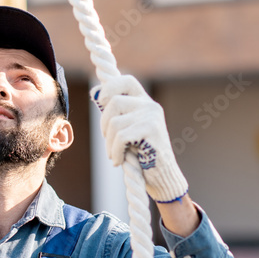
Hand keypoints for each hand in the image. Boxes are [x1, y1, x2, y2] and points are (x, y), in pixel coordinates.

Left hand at [93, 75, 188, 203]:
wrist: (163, 176)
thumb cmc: (141, 153)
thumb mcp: (128, 127)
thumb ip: (116, 112)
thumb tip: (95, 93)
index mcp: (145, 102)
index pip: (126, 81)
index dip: (109, 87)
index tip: (99, 100)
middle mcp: (150, 105)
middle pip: (114, 102)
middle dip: (104, 124)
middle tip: (106, 140)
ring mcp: (152, 117)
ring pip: (114, 122)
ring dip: (108, 143)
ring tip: (113, 155)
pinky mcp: (152, 131)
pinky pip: (121, 137)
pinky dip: (115, 152)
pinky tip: (117, 161)